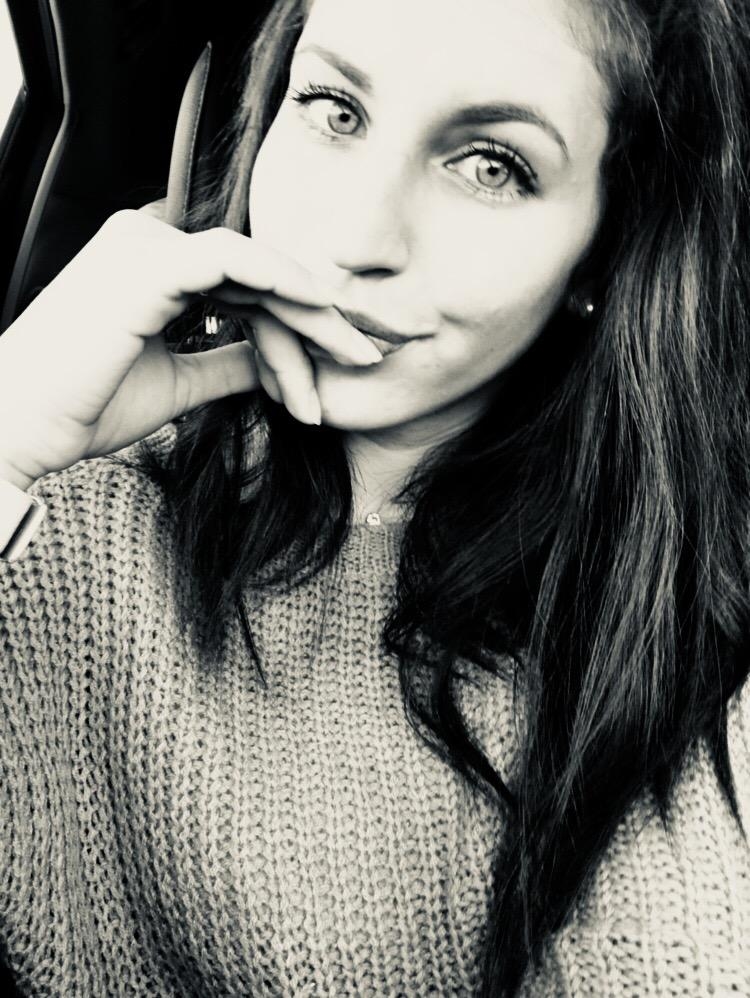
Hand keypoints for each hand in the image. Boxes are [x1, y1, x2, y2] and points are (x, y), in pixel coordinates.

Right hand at [0, 203, 381, 485]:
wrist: (22, 427)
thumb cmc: (85, 405)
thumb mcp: (178, 383)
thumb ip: (228, 364)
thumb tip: (273, 362)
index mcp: (153, 270)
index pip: (244, 291)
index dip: (296, 327)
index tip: (337, 367)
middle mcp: (150, 245)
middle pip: (259, 280)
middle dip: (319, 321)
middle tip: (369, 355)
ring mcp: (146, 247)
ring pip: (257, 272)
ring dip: (311, 317)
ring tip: (356, 356)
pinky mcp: (148, 262)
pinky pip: (234, 260)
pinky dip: (283, 281)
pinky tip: (325, 310)